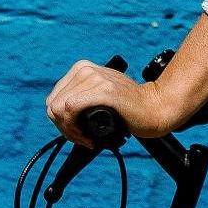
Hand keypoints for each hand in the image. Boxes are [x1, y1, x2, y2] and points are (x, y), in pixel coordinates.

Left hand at [45, 58, 168, 147]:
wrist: (154, 107)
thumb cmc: (129, 106)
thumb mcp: (100, 92)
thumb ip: (81, 95)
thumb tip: (57, 112)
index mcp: (82, 68)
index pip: (53, 98)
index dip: (60, 120)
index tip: (76, 132)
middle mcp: (86, 70)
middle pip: (53, 105)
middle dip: (63, 127)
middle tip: (81, 138)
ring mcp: (95, 78)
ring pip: (59, 108)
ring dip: (69, 130)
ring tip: (85, 139)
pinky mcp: (104, 91)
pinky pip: (71, 109)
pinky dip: (74, 128)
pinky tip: (88, 137)